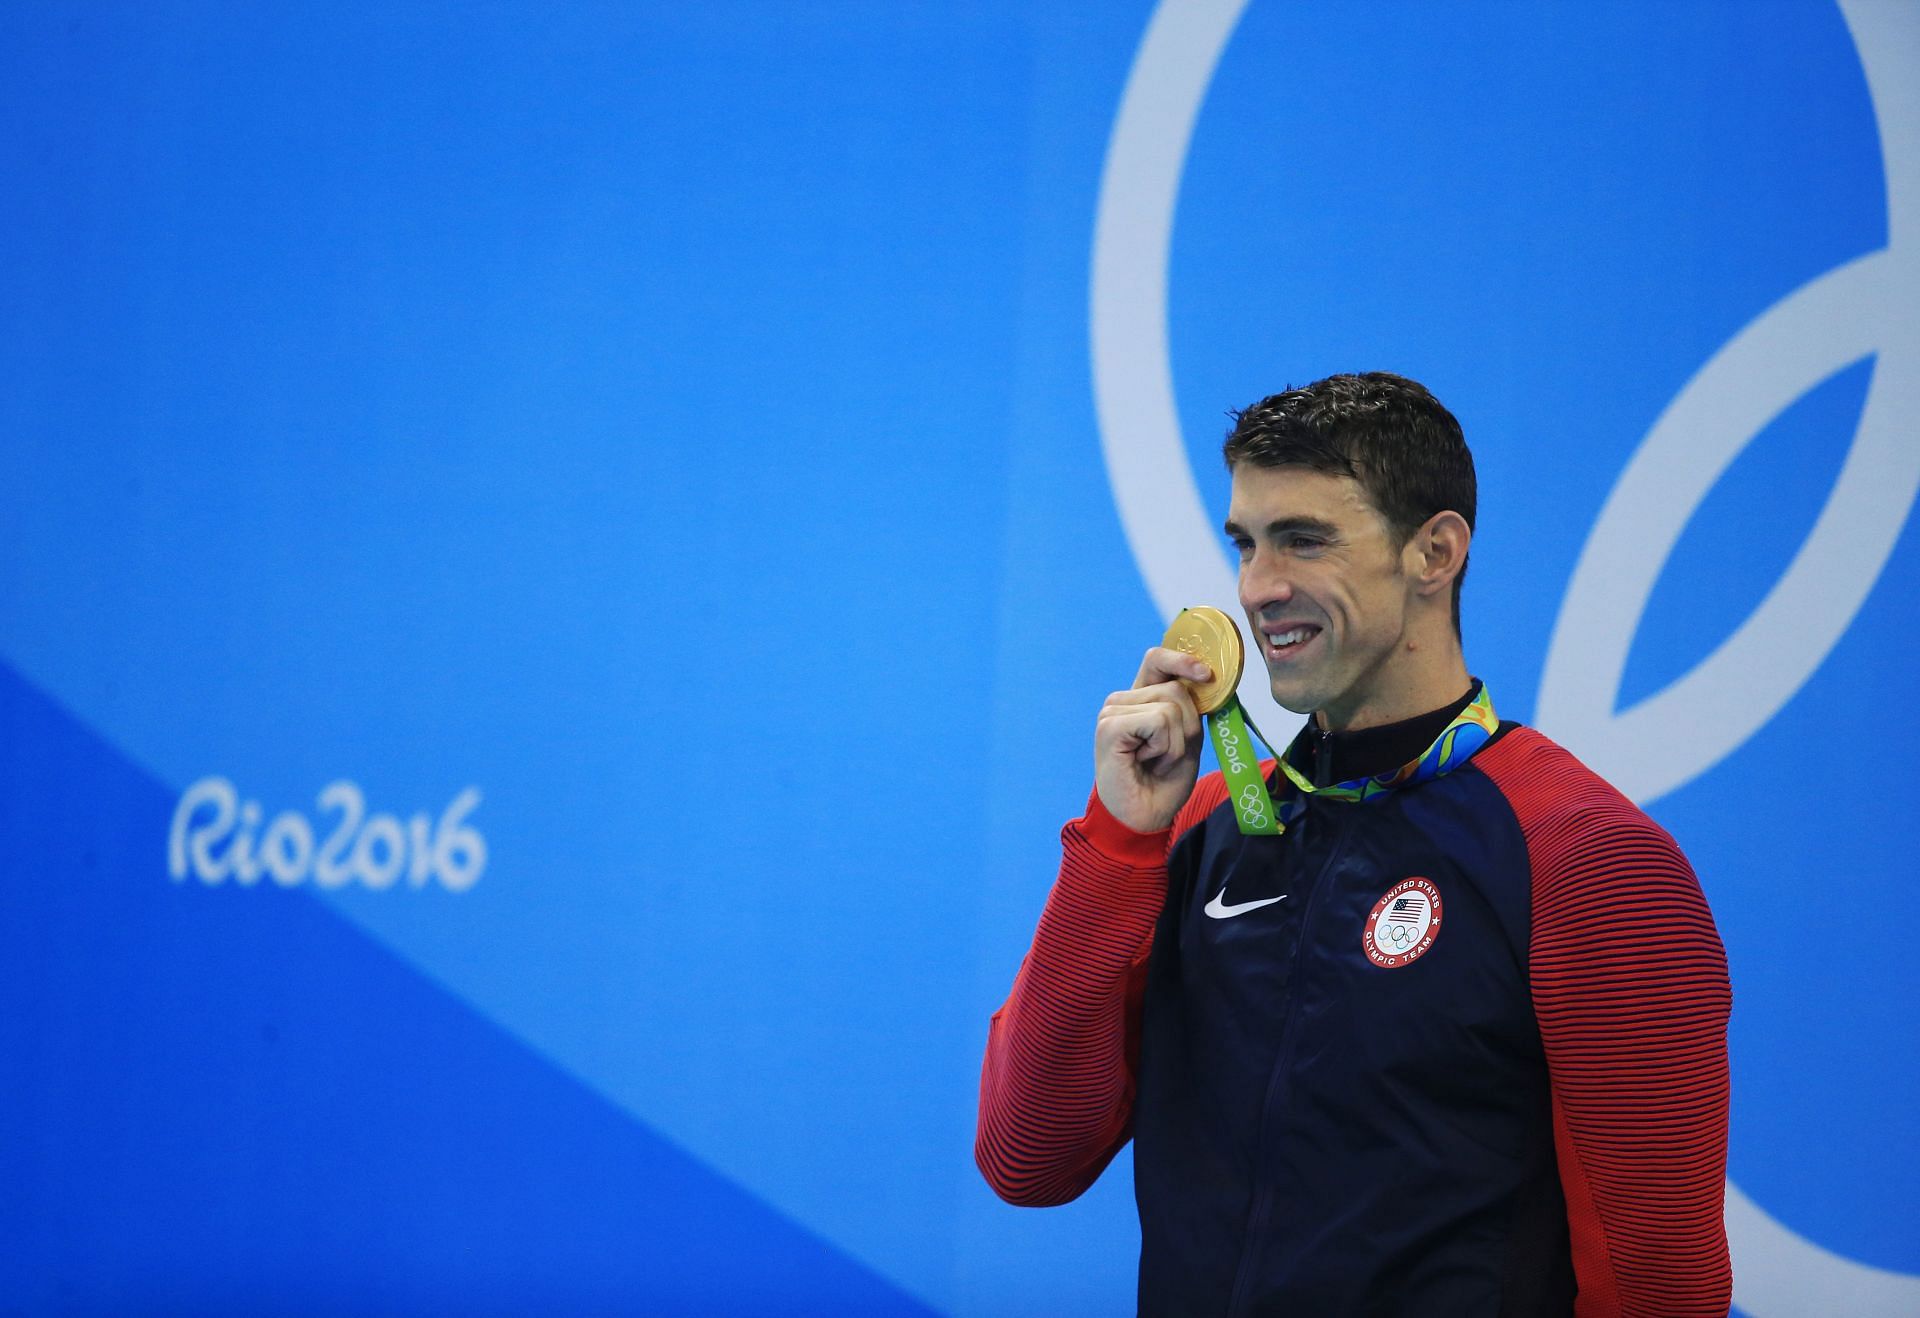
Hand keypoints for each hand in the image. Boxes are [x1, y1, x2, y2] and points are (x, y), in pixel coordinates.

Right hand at [1094, 646, 1209, 833]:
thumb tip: (1207, 677)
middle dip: (1187, 726)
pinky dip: (1164, 747)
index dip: (1182, 660)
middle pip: (1176, 688)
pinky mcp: (1110, 726)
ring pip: (1171, 706)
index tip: (1206, 674)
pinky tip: (1145, 762)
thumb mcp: (1187, 738)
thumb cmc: (1163, 782)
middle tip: (1167, 756)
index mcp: (1141, 699)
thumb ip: (1192, 708)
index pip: (1158, 660)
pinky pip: (1159, 721)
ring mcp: (1112, 711)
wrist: (1143, 817)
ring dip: (1175, 743)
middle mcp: (1123, 700)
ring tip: (1156, 761)